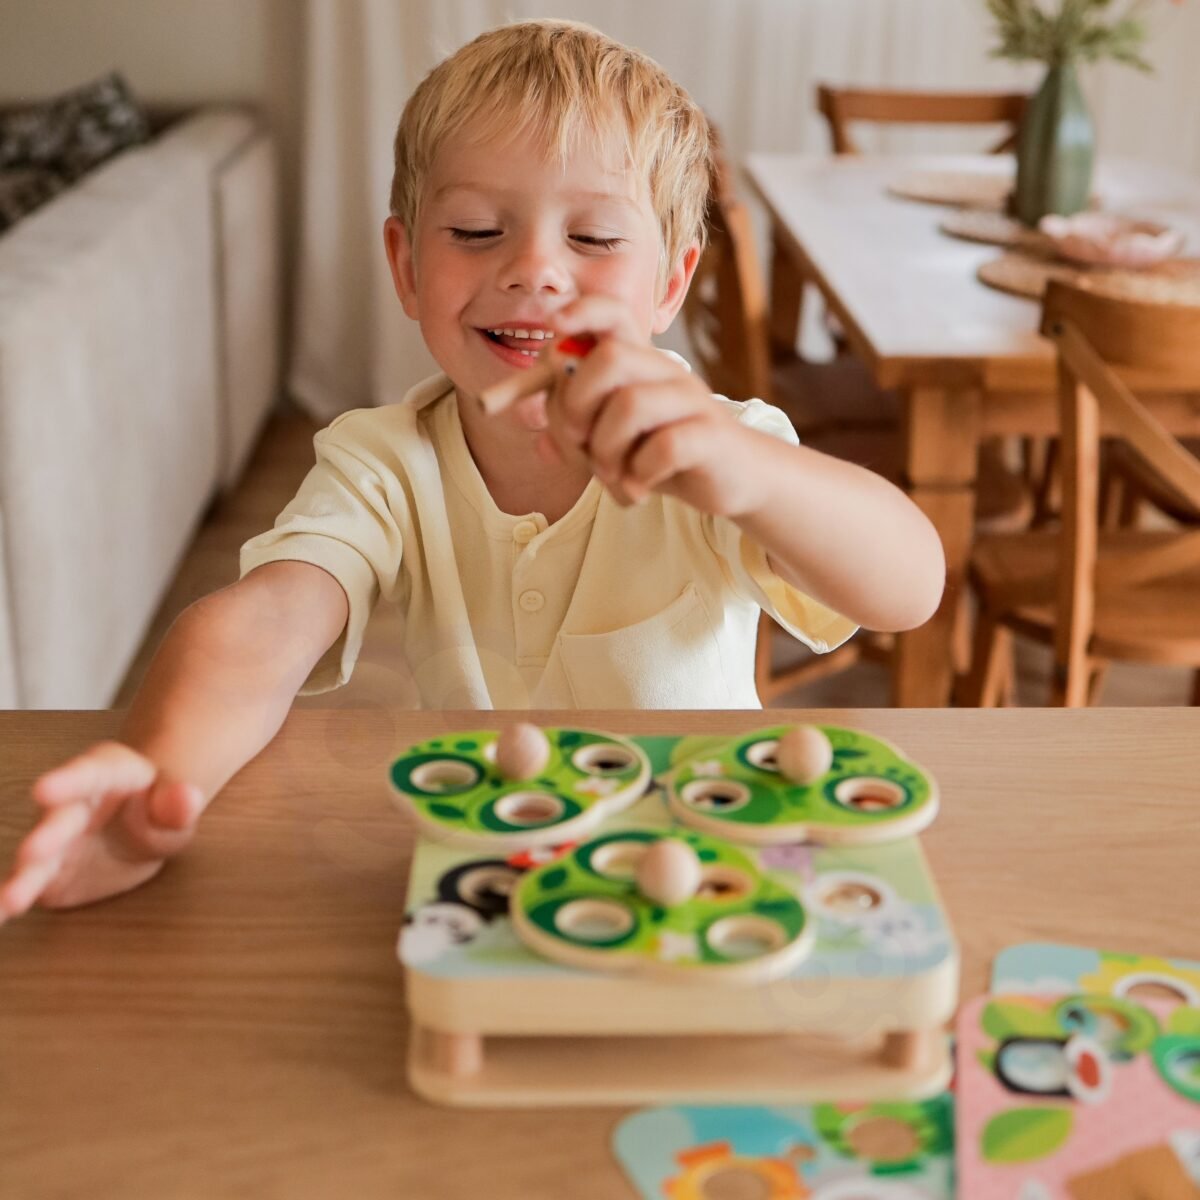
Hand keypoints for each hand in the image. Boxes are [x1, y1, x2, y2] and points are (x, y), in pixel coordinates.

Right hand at [0, 742, 204, 920]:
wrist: (143, 828)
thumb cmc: (160, 809)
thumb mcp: (177, 804)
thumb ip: (178, 803)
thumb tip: (187, 796)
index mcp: (109, 772)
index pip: (90, 773)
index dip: (67, 781)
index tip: (44, 789)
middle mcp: (72, 801)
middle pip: (58, 818)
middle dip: (45, 836)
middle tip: (32, 852)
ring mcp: (56, 837)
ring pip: (37, 856)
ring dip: (22, 877)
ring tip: (9, 901)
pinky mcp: (50, 870)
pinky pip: (29, 884)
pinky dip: (10, 899)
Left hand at [543, 296, 768, 515]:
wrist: (734, 479)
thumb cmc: (665, 453)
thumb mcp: (614, 441)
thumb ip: (576, 434)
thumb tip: (538, 441)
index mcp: (639, 362)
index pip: (612, 313)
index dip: (580, 312)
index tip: (552, 326)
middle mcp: (665, 371)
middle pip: (608, 358)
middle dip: (575, 405)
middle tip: (578, 442)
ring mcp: (691, 400)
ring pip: (630, 404)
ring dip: (605, 451)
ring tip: (611, 476)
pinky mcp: (710, 435)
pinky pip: (664, 447)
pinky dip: (639, 476)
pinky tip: (638, 490)